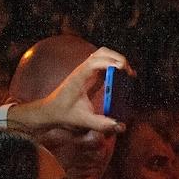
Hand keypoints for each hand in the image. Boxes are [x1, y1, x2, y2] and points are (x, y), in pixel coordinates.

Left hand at [14, 47, 132, 132]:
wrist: (50, 111)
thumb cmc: (64, 114)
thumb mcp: (83, 120)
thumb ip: (101, 124)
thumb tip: (121, 126)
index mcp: (79, 78)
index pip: (95, 62)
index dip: (111, 63)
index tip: (124, 71)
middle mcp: (82, 70)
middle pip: (102, 52)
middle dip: (118, 58)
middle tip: (128, 73)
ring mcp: (85, 70)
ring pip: (102, 54)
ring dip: (117, 59)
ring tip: (127, 73)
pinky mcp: (88, 73)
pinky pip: (102, 62)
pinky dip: (113, 64)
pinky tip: (120, 76)